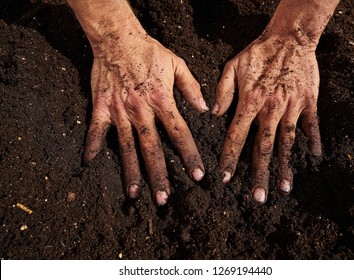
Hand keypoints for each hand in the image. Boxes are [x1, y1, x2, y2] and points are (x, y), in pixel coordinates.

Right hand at [84, 32, 207, 204]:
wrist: (118, 38)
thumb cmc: (149, 51)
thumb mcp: (177, 64)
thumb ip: (191, 87)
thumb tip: (204, 109)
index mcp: (162, 101)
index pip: (180, 134)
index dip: (189, 156)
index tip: (197, 175)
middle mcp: (141, 110)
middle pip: (152, 148)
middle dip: (159, 175)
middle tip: (163, 199)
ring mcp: (119, 110)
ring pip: (126, 146)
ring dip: (131, 171)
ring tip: (135, 193)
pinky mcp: (101, 106)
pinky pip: (96, 130)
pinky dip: (92, 145)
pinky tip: (89, 162)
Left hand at [213, 33, 320, 203]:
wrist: (290, 37)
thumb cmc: (258, 53)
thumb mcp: (232, 66)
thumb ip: (222, 92)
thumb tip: (214, 114)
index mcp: (250, 102)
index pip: (236, 136)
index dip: (229, 159)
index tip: (225, 179)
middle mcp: (270, 109)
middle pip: (263, 147)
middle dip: (259, 174)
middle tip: (258, 196)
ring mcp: (292, 107)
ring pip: (287, 142)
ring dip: (285, 166)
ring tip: (284, 188)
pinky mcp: (309, 102)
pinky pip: (312, 125)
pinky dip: (313, 141)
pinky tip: (313, 157)